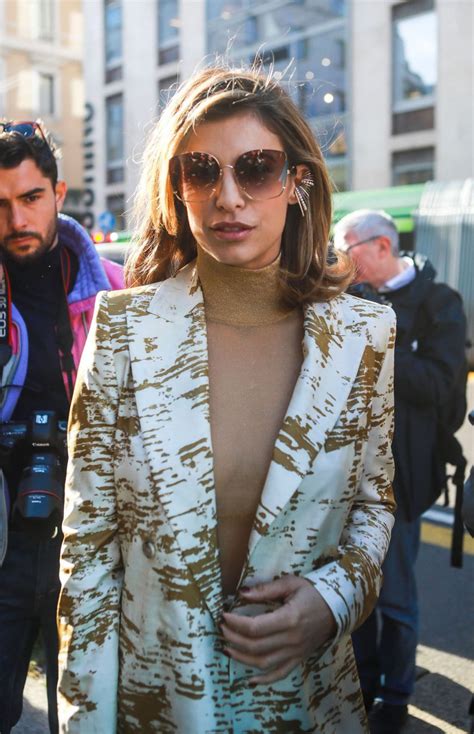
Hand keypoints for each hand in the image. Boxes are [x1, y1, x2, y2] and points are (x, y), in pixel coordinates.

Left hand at [221, 575, 336, 683]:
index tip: (224, 616)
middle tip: (222, 628)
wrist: (337, 608)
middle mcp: (292, 639)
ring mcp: (295, 652)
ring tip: (227, 647)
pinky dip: (264, 680)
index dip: (236, 624)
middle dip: (234, 638)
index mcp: (289, 619)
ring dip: (242, 658)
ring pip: (263, 663)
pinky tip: (250, 680)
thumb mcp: (291, 584)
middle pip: (255, 646)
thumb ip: (266, 590)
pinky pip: (279, 674)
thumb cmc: (313, 593)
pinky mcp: (299, 659)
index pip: (255, 627)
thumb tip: (242, 593)